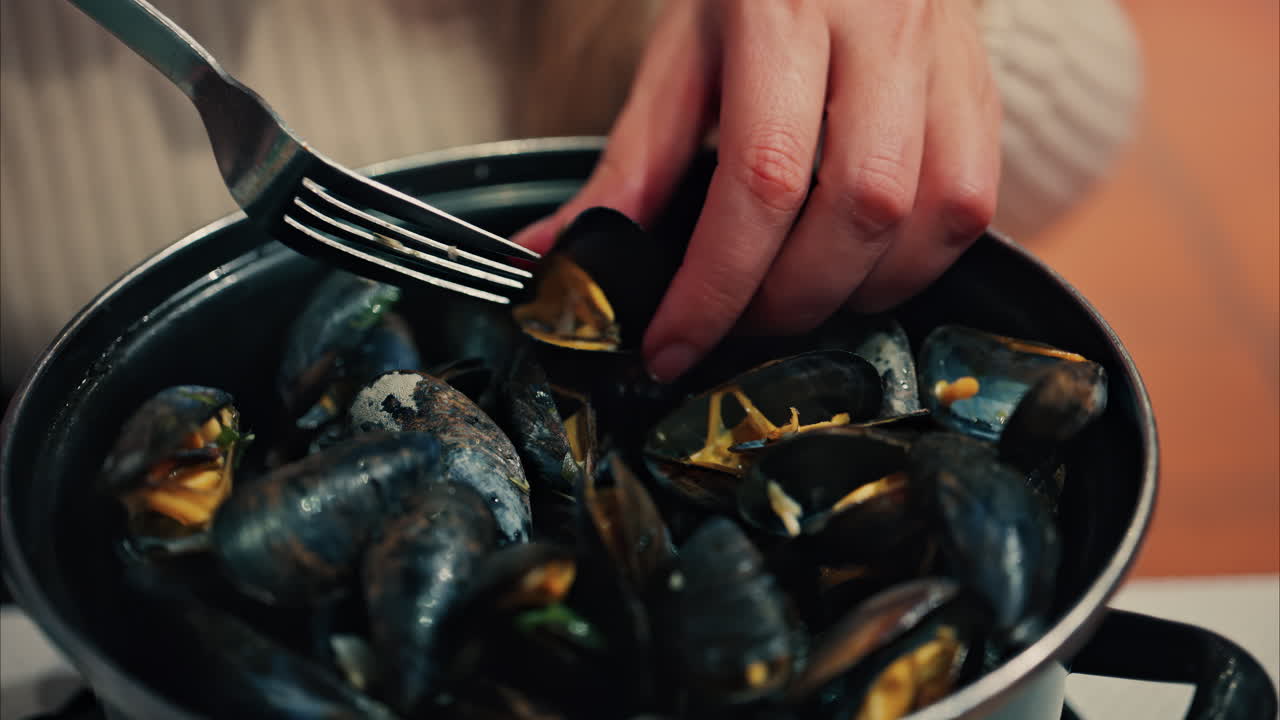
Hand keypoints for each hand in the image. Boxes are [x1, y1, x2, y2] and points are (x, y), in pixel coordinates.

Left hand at [511, 0, 1000, 382]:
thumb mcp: (682, 49)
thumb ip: (635, 159)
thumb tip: (564, 255)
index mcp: (786, 11)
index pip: (762, 178)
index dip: (716, 286)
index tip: (672, 344)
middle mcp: (882, 31)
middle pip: (859, 210)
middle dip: (787, 301)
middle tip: (732, 325)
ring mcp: (946, 58)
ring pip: (933, 216)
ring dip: (857, 291)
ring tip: (793, 299)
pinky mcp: (981, 88)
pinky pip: (974, 204)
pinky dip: (914, 263)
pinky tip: (860, 267)